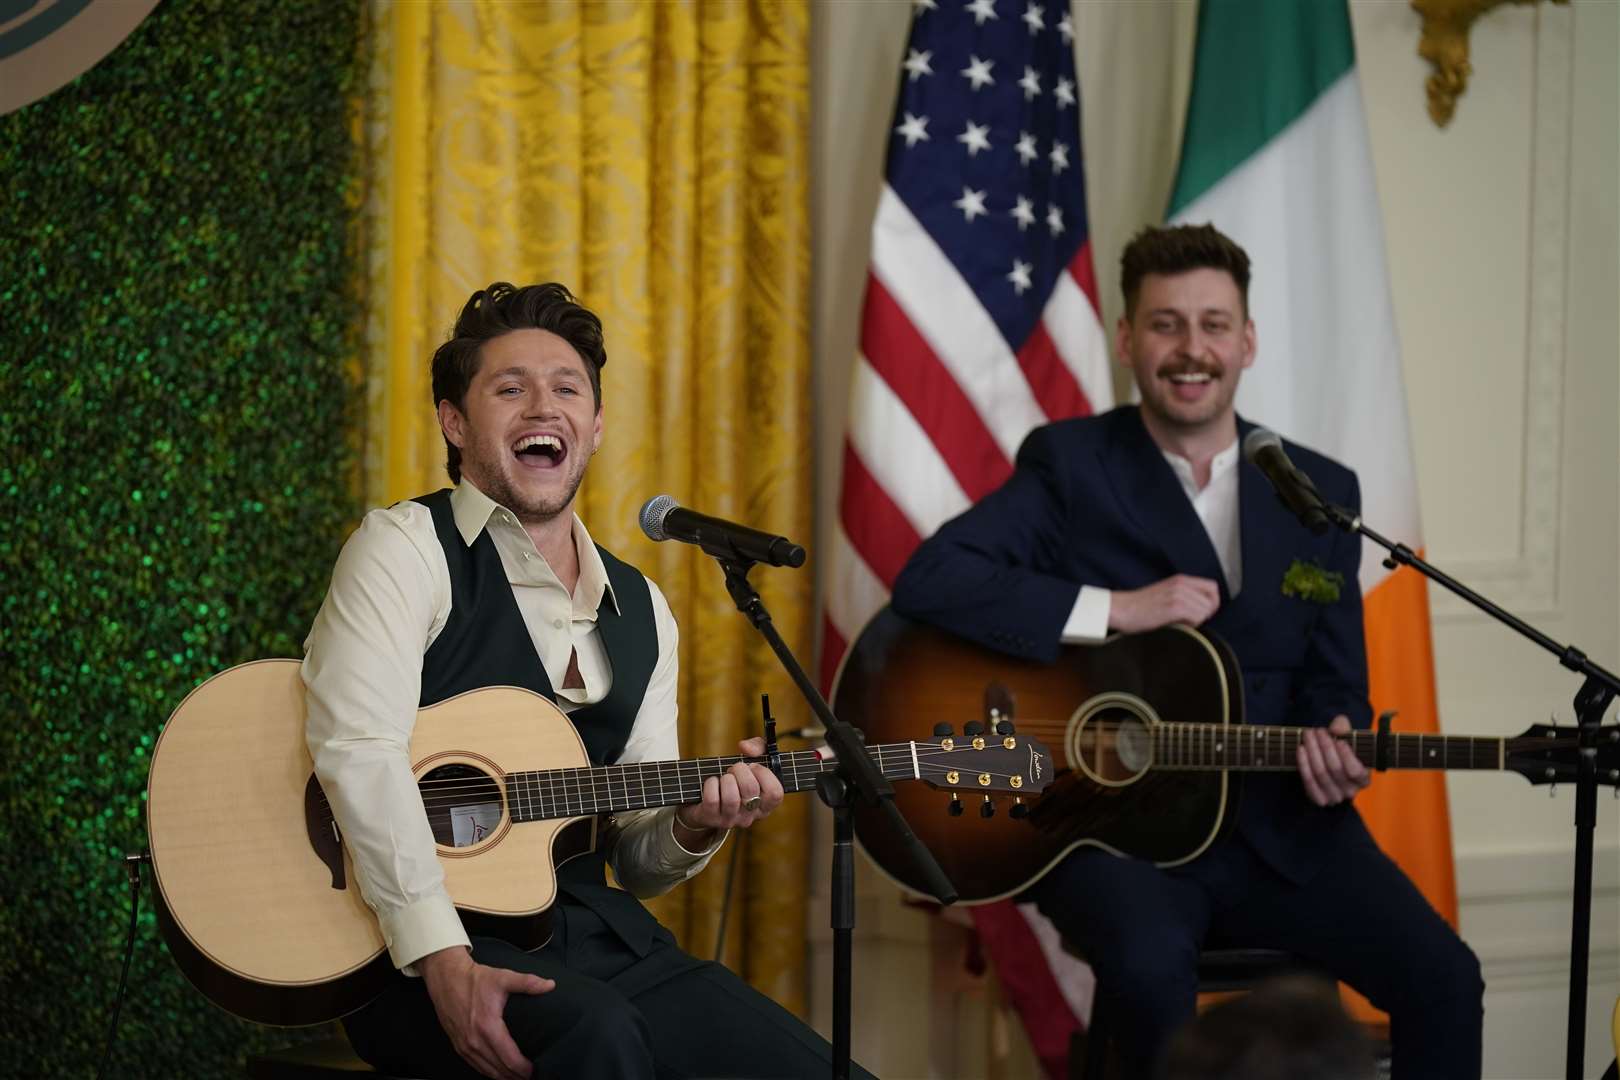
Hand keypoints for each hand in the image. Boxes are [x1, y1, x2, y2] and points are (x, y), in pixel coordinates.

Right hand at [418, 946, 553, 1079]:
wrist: (447, 978)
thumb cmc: (474, 979)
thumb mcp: (503, 977)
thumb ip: (528, 983)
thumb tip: (550, 985)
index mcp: (488, 1027)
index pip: (510, 1058)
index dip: (524, 1068)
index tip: (536, 1068)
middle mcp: (474, 1041)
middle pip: (500, 1070)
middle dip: (517, 1076)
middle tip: (531, 1076)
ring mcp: (464, 1046)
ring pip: (487, 1071)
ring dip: (504, 1077)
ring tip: (519, 1077)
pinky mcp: (458, 1046)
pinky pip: (476, 1066)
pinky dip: (489, 1072)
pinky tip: (499, 1073)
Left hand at [673, 737, 784, 845]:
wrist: (705, 800)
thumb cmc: (736, 778)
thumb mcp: (752, 760)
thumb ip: (758, 747)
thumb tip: (746, 748)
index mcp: (765, 805)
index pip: (775, 793)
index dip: (764, 774)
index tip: (754, 766)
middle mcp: (750, 816)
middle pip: (750, 790)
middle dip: (740, 770)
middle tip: (735, 769)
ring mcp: (731, 819)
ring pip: (731, 798)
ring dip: (726, 779)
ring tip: (725, 777)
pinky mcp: (711, 818)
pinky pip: (712, 800)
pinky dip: (711, 784)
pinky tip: (712, 782)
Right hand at [1108, 574, 1220, 632]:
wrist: (1121, 609)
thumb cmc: (1140, 606)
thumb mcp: (1165, 592)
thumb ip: (1183, 595)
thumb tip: (1203, 609)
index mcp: (1180, 580)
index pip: (1213, 587)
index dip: (1212, 602)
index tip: (1202, 613)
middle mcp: (1181, 584)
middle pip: (1212, 601)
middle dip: (1204, 614)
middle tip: (1190, 621)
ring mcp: (1178, 595)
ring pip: (1205, 610)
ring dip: (1197, 620)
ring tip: (1180, 622)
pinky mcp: (1173, 607)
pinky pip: (1197, 617)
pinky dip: (1191, 625)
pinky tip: (1177, 625)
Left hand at [1297, 715, 1369, 806]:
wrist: (1327, 763)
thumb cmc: (1340, 748)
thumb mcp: (1346, 735)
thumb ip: (1344, 728)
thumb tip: (1336, 730)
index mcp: (1364, 779)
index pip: (1356, 771)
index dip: (1347, 756)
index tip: (1339, 740)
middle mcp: (1351, 791)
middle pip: (1335, 768)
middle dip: (1325, 746)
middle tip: (1318, 731)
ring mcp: (1334, 797)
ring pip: (1320, 773)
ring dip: (1312, 751)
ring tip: (1308, 735)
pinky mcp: (1319, 798)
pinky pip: (1309, 781)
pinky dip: (1303, 764)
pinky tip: (1301, 749)